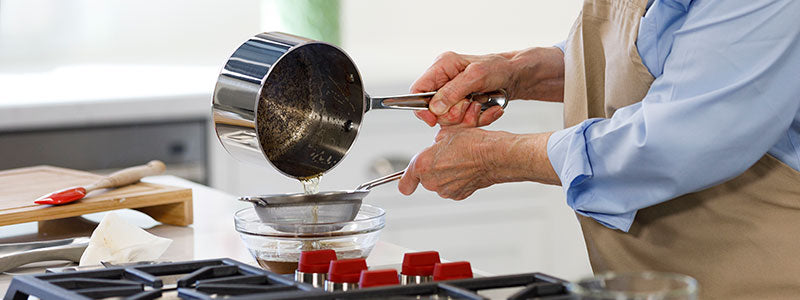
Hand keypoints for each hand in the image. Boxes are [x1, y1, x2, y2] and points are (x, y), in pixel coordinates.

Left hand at [399, 102, 559, 198]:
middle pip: (425, 178)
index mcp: (422, 165)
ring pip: (439, 183)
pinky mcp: (459, 195)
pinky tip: (466, 169)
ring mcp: (446, 190)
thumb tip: (435, 146)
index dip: (405, 181)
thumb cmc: (474, 143)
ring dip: (446, 174)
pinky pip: (452, 188)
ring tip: (459, 161)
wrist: (495, 155)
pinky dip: (457, 181)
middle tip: (447, 157)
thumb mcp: (447, 133)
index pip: (404, 183)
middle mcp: (431, 181)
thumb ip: (434, 144)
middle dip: (433, 168)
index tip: (406, 181)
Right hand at [411, 47, 566, 126]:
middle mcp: (444, 80)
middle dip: (453, 113)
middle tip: (470, 105)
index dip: (422, 108)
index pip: (418, 90)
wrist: (518, 77)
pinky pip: (462, 122)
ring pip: (448, 119)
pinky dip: (477, 119)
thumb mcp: (477, 76)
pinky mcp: (462, 104)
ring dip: (467, 117)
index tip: (433, 120)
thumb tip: (434, 107)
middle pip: (433, 110)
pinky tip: (489, 110)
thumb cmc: (500, 69)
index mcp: (442, 66)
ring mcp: (453, 94)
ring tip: (481, 106)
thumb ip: (453, 90)